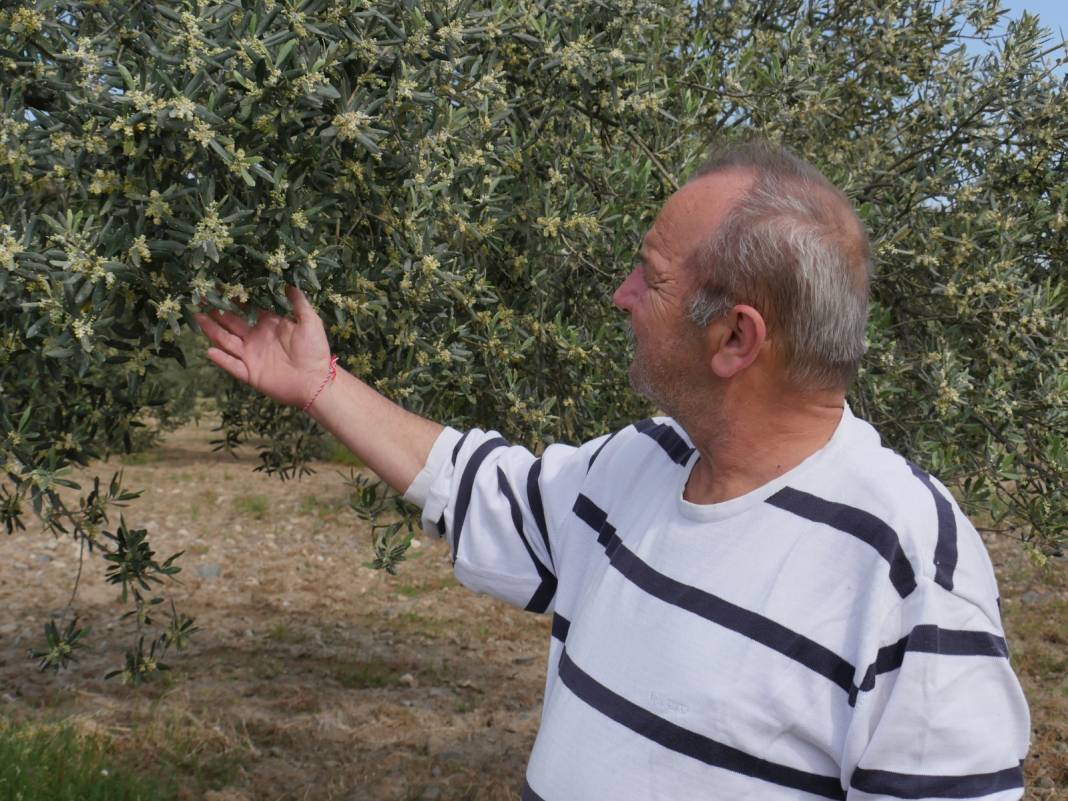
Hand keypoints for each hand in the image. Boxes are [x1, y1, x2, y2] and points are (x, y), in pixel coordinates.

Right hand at [193, 285, 331, 407]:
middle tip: (200, 300)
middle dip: (216, 313)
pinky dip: (221, 359)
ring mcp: (252, 357)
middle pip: (231, 324)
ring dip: (212, 331)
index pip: (247, 311)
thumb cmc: (314, 350)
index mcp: (269, 325)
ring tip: (197, 318)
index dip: (234, 301)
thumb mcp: (309, 321)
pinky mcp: (251, 374)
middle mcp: (256, 339)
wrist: (316, 380)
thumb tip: (289, 283)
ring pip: (226, 341)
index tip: (220, 289)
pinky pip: (232, 366)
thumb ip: (298, 303)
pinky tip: (209, 350)